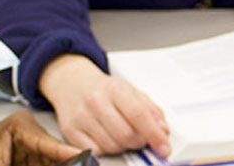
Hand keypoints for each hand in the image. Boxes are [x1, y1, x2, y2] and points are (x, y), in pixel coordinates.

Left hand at [0, 110, 83, 165]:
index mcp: (21, 127)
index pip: (53, 147)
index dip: (73, 159)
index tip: (88, 162)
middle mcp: (31, 136)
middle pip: (58, 159)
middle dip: (67, 165)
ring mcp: (32, 151)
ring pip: (54, 164)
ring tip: (77, 165)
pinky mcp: (31, 164)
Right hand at [37, 54, 170, 156]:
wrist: (72, 83)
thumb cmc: (104, 90)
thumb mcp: (130, 91)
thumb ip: (150, 110)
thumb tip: (163, 131)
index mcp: (115, 88)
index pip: (138, 115)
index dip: (154, 134)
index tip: (164, 148)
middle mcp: (96, 101)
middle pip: (126, 135)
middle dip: (139, 142)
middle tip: (140, 139)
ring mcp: (81, 116)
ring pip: (111, 146)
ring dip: (122, 147)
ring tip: (121, 135)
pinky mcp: (70, 130)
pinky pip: (94, 151)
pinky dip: (104, 150)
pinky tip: (105, 138)